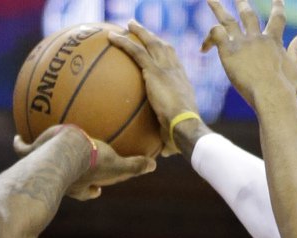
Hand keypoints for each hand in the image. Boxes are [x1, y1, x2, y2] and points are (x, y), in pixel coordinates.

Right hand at [14, 125, 155, 199]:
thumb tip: (154, 166)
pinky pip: (22, 150)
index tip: (97, 189)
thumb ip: (134, 166)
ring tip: (38, 149)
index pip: (91, 190)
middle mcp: (63, 181)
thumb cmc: (91, 162)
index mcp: (83, 184)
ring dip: (41, 160)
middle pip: (68, 182)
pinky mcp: (29, 158)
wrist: (62, 155)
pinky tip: (16, 137)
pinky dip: (20, 144)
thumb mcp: (116, 164)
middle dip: (70, 180)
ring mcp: (44, 169)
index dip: (94, 190)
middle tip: (75, 171)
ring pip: (41, 164)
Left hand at [108, 22, 208, 155]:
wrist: (186, 128)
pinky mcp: (155, 71)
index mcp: (183, 86)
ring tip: (128, 25)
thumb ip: (165, 141)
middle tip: (141, 31)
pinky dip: (124, 42)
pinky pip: (136, 52)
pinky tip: (111, 37)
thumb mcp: (173, 138)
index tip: (159, 51)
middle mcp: (176, 73)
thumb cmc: (182, 137)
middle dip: (153, 37)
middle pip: (164, 48)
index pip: (175, 65)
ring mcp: (166, 70)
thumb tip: (160, 155)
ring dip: (139, 32)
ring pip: (151, 43)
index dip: (167, 56)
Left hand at [201, 0, 296, 109]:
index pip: (277, 18)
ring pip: (227, 20)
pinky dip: (208, 39)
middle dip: (242, 3)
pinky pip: (215, 35)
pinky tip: (203, 49)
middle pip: (248, 14)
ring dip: (218, 8)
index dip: (278, 6)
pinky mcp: (228, 52)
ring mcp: (242, 44)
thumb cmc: (288, 89)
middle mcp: (257, 38)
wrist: (272, 96)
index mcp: (274, 41)